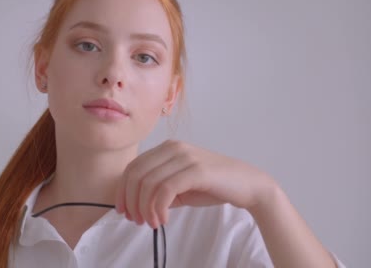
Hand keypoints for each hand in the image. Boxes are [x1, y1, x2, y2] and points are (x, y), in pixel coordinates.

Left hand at [115, 140, 276, 228]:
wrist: (247, 184)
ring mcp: (185, 157)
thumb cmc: (212, 186)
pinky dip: (159, 208)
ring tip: (152, 223)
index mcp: (166, 148)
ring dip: (145, 208)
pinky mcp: (196, 170)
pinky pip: (166, 190)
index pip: (132, 167)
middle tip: (136, 220)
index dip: (123, 191)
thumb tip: (133, 204)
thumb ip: (158, 188)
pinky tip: (163, 219)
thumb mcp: (179, 185)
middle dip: (131, 201)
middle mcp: (173, 148)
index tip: (124, 211)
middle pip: (136, 174)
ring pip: (149, 183)